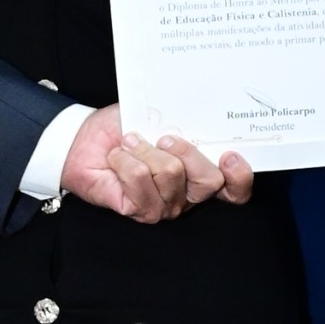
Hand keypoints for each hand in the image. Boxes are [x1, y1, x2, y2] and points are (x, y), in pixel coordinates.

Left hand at [61, 107, 225, 222]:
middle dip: (187, 152)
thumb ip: (181, 121)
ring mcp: (164, 206)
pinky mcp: (138, 210)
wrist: (85, 141)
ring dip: (146, 150)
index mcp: (199, 173)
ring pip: (171, 175)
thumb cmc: (124, 128)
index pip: (235, 189)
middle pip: (209, 182)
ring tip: (130, 143)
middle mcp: (187, 195)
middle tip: (165, 138)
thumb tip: (194, 113)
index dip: (239, 176)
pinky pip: (141, 180)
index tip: (229, 155)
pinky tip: (118, 157)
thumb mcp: (157, 117)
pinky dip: (126, 161)